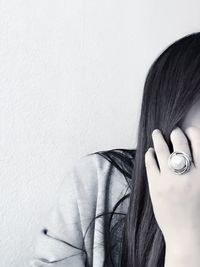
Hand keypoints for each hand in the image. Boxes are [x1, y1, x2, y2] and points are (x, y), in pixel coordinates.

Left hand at [145, 126, 199, 249]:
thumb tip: (192, 154)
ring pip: (162, 150)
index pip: (199, 143)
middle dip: (175, 133)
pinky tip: (149, 152)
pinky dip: (149, 155)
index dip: (192, 133)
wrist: (187, 236)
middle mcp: (188, 174)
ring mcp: (170, 180)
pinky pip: (150, 165)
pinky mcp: (156, 187)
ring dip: (158, 138)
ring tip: (156, 133)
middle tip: (172, 130)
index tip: (187, 130)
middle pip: (180, 143)